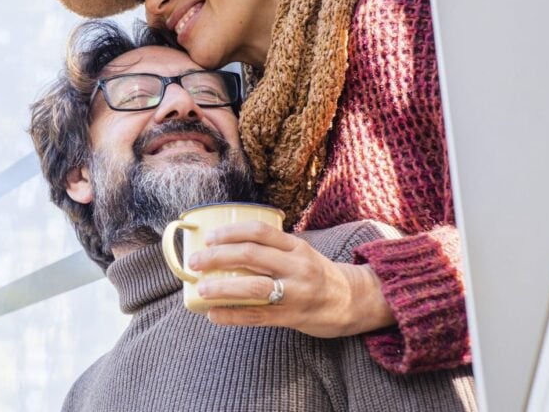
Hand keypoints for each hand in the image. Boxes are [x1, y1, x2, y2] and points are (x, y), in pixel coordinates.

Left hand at [187, 221, 393, 337]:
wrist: (353, 301)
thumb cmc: (316, 274)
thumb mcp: (300, 253)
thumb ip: (271, 249)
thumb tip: (224, 247)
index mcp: (296, 246)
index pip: (259, 232)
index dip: (230, 232)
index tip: (208, 237)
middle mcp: (297, 267)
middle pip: (251, 256)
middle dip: (217, 257)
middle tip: (194, 261)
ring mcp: (296, 293)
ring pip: (253, 288)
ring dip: (222, 288)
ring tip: (201, 289)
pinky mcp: (293, 317)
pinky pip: (257, 317)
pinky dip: (232, 316)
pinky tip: (213, 315)